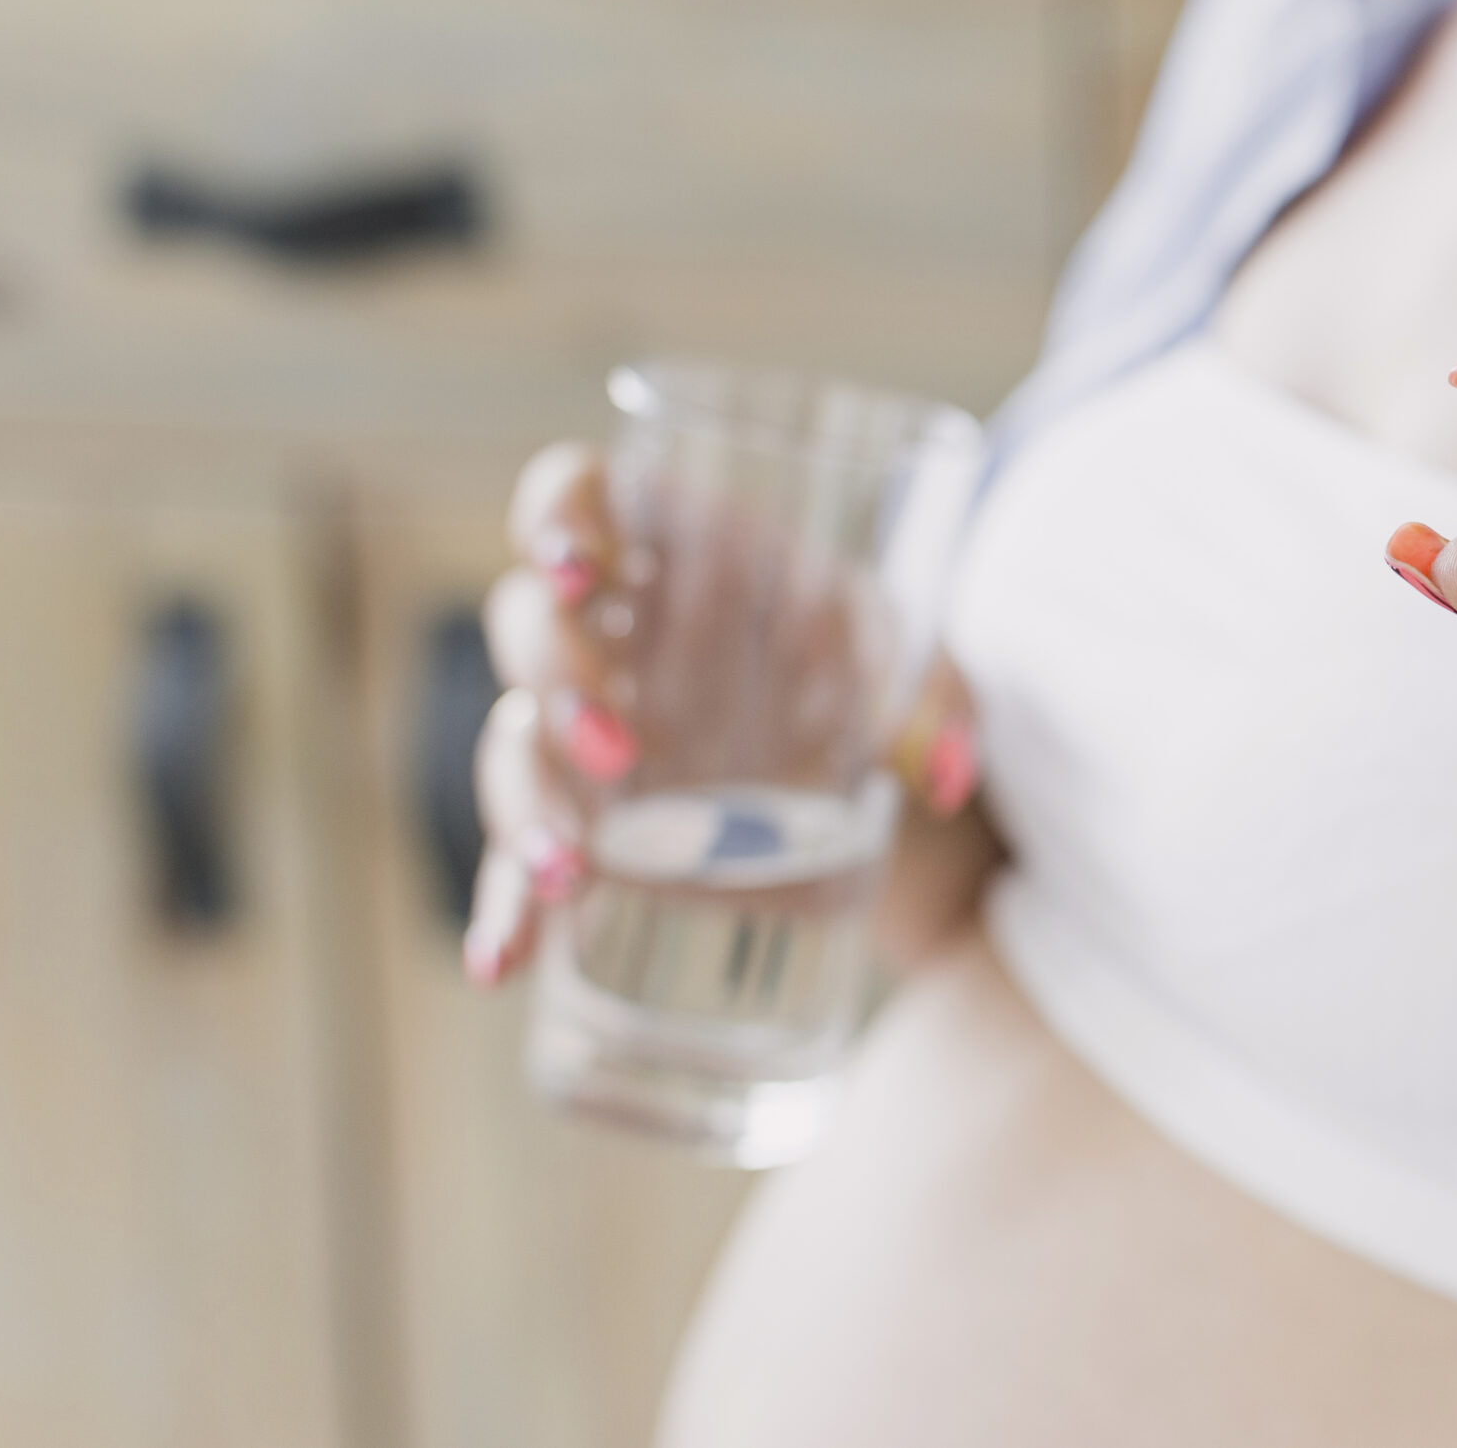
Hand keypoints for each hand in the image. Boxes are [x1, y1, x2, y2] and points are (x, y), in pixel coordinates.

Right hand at [467, 443, 980, 984]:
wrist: (857, 757)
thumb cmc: (860, 664)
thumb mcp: (906, 657)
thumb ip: (935, 696)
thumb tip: (950, 773)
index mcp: (669, 551)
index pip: (574, 494)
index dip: (557, 518)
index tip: (576, 565)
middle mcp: (604, 633)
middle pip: (529, 624)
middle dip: (559, 682)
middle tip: (620, 752)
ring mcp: (576, 731)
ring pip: (512, 747)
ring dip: (526, 806)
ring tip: (568, 874)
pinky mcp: (582, 821)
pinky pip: (516, 862)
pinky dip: (507, 911)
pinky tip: (506, 961)